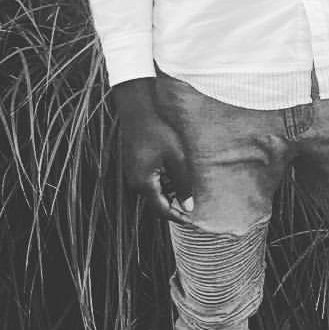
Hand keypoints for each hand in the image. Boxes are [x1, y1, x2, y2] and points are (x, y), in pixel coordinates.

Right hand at [112, 79, 192, 225]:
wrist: (138, 108)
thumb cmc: (158, 130)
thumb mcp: (177, 157)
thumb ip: (183, 184)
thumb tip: (188, 207)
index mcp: (144, 184)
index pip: (162, 210)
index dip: (178, 217)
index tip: (194, 221)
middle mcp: (135, 182)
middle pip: (157, 202)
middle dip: (175, 206)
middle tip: (194, 208)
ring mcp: (133, 173)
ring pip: (154, 191)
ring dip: (170, 193)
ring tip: (189, 191)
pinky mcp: (135, 164)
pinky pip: (150, 181)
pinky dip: (164, 182)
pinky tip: (177, 175)